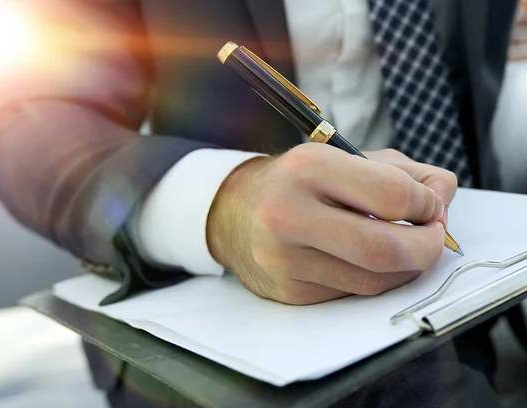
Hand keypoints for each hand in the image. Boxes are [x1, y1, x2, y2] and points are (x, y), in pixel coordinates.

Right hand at [207, 144, 457, 304]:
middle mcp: (289, 215)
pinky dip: (371, 279)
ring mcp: (285, 259)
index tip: (430, 207)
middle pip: (385, 249)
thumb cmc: (297, 181)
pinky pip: (351, 294)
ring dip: (404, 268)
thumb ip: (404, 173)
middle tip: (433, 237)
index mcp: (308, 168)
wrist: (235, 210)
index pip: (392, 195)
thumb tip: (443, 198)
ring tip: (404, 247)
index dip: (427, 205)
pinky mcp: (288, 290)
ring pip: (373, 281)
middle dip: (427, 247)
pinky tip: (365, 260)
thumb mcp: (345, 158)